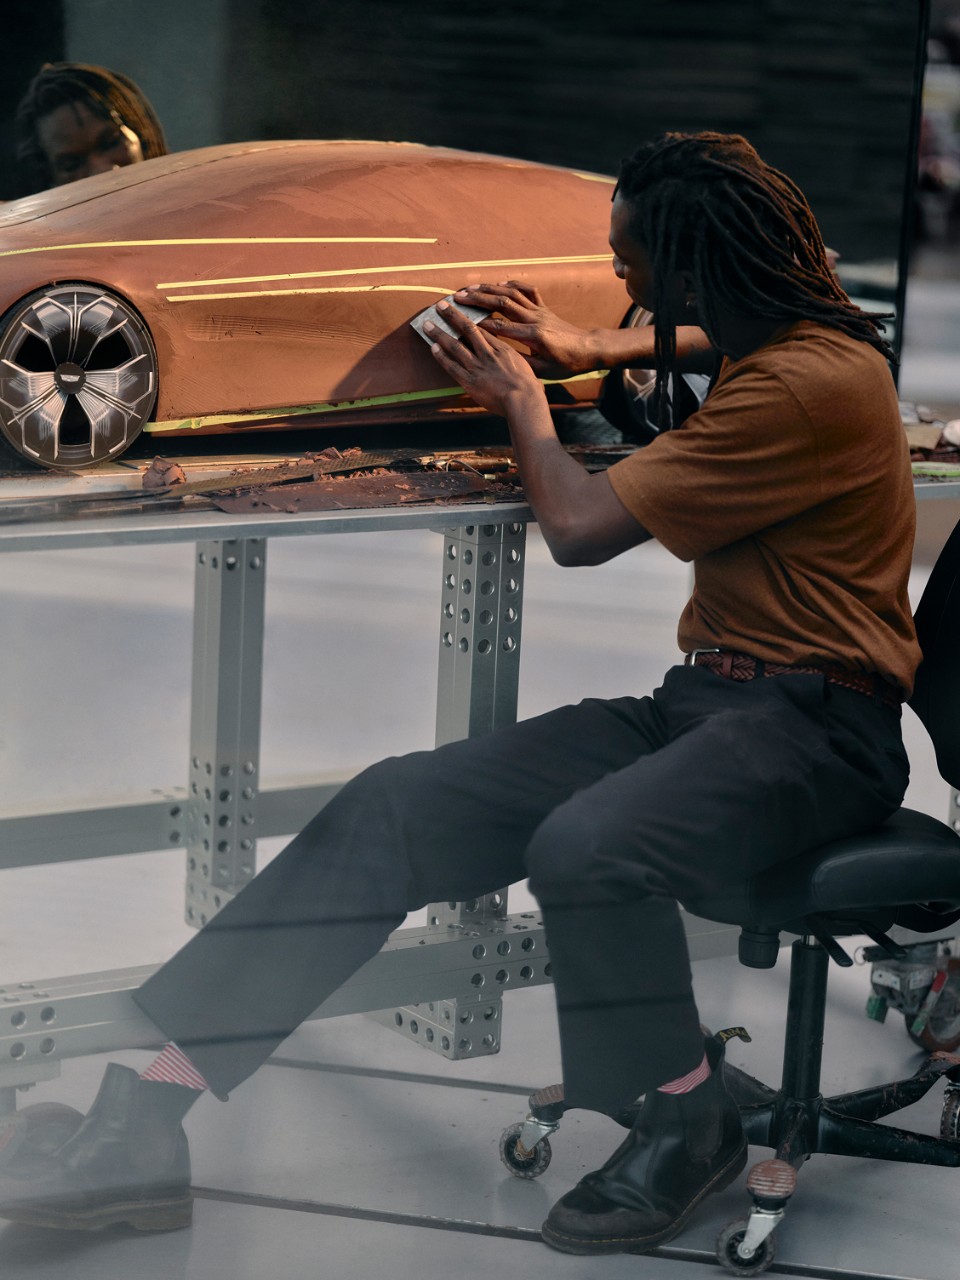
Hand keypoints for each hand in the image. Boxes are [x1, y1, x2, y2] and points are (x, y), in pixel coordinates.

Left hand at [425, 301, 543, 417]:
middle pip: (467, 329)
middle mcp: (487, 354)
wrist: (524, 400)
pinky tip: (433, 347)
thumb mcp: (523, 365)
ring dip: (440, 333)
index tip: (461, 308)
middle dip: (452, 316)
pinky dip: (442, 356)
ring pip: (455, 345)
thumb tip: (507, 355)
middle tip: (441, 305)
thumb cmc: (528, 387)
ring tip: (428, 324)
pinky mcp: (470, 381)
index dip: (470, 317)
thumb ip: (511, 358)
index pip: (483, 328)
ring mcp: (477, 367)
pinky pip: (452, 366)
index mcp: (502, 348)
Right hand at [451, 281, 597, 378]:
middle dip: (478, 299)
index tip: (461, 319)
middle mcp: (535, 319)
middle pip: (502, 303)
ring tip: (471, 287)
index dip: (480, 322)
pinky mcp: (545, 308)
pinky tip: (499, 284)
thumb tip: (498, 357)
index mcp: (533, 336)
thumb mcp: (543, 370)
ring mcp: (540, 311)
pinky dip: (513, 285)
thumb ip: (521, 362)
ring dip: (490, 289)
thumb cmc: (567, 364)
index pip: (501, 326)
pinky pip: (528, 291)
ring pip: (512, 294)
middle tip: (458, 296)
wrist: (589, 349)